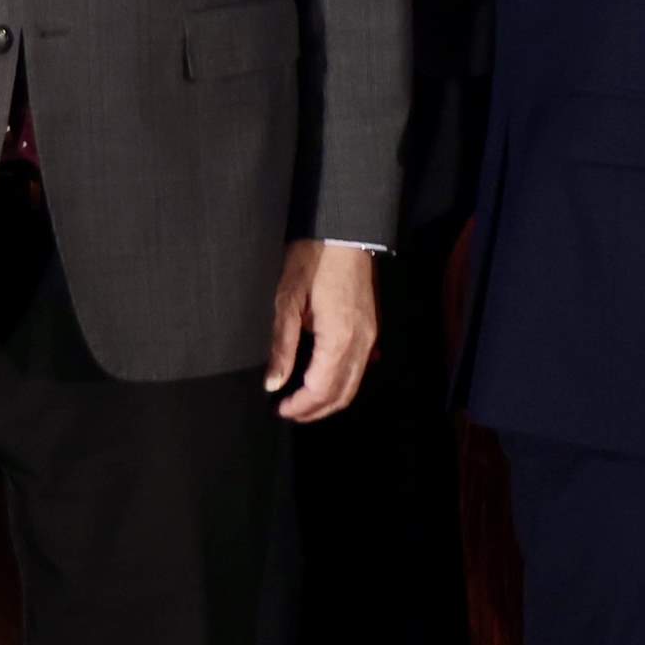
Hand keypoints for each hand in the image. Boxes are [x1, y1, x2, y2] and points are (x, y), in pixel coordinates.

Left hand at [267, 239, 377, 421]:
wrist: (343, 232)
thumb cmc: (314, 259)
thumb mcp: (287, 300)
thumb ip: (282, 345)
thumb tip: (273, 383)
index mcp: (339, 337)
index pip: (321, 389)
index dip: (301, 406)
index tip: (280, 409)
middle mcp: (361, 341)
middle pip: (342, 394)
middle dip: (315, 410)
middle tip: (289, 412)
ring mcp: (370, 334)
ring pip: (354, 384)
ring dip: (329, 399)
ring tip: (303, 402)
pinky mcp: (371, 327)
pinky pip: (361, 367)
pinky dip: (343, 383)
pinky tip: (324, 381)